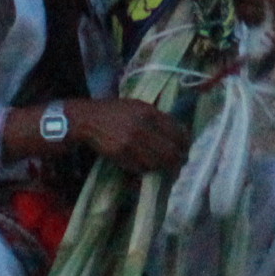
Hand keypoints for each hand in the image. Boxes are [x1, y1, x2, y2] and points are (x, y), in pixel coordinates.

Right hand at [69, 98, 190, 173]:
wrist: (89, 120)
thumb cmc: (115, 111)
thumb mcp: (139, 106)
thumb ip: (158, 117)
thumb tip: (180, 132)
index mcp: (149, 113)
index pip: (176, 132)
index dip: (185, 143)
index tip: (186, 147)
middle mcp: (142, 129)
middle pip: (170, 152)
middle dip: (178, 159)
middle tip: (180, 162)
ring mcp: (131, 144)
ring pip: (157, 163)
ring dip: (162, 166)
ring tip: (165, 166)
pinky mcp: (121, 156)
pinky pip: (141, 168)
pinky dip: (146, 169)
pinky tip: (147, 165)